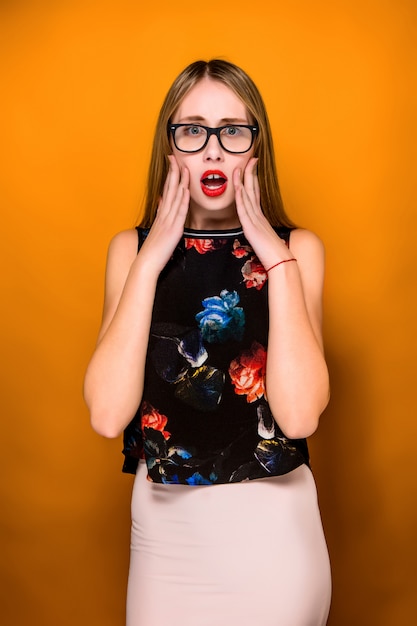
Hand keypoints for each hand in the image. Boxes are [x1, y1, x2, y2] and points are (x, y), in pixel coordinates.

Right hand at [139, 155, 189, 273]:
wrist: (147, 262)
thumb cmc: (153, 250)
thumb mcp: (157, 228)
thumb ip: (160, 214)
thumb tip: (161, 202)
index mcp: (161, 214)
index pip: (166, 191)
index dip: (169, 176)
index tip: (172, 164)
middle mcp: (164, 214)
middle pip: (169, 189)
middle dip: (173, 172)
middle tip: (174, 157)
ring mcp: (168, 220)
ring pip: (175, 197)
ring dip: (179, 181)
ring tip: (183, 167)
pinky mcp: (174, 229)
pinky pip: (179, 211)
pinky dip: (182, 199)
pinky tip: (185, 190)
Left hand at [233, 158, 291, 268]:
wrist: (281, 262)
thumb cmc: (273, 254)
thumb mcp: (263, 239)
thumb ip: (259, 232)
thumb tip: (256, 231)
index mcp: (261, 218)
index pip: (256, 195)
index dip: (253, 180)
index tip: (252, 168)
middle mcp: (259, 216)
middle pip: (253, 191)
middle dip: (250, 174)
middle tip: (251, 159)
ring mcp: (255, 221)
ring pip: (247, 197)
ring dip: (242, 181)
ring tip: (239, 167)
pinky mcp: (251, 228)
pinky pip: (244, 210)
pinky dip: (241, 198)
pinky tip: (237, 188)